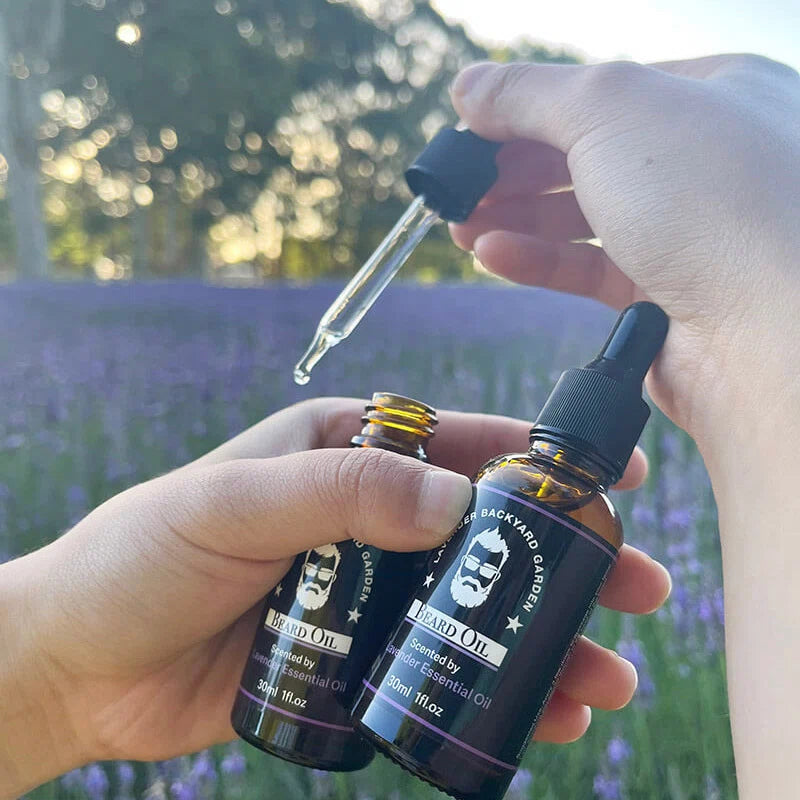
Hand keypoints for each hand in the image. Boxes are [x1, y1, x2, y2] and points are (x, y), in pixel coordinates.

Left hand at [0, 399, 668, 795]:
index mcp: (341, 453)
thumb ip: (341, 491)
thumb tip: (456, 502)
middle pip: (483, 533)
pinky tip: (539, 714)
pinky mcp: (353, 656)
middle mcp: (363, 516)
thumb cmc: (142, 558)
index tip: (612, 477)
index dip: (537, 461)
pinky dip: (487, 685)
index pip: (456, 444)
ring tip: (604, 677)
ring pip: (471, 608)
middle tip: (638, 588)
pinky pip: (436, 666)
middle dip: (562, 560)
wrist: (81, 663)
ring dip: (540, 637)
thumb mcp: (234, 504)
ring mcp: (363, 590)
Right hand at [449, 55, 799, 451]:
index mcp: (710, 93)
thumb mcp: (609, 110)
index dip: (523, 110)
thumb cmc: (715, 201)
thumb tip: (467, 87)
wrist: (770, 331)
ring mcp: (685, 231)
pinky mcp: (664, 294)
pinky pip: (587, 269)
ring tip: (460, 227)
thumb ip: (528, 94)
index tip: (466, 133)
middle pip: (581, 155)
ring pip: (580, 217)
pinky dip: (537, 260)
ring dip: (514, 218)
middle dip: (509, 171)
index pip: (596, 93)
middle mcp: (701, 161)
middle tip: (455, 190)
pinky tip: (493, 254)